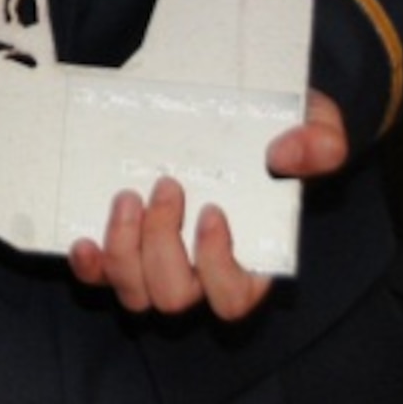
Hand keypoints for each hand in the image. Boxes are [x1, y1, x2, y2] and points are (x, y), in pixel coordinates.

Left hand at [67, 90, 347, 320]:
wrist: (230, 105)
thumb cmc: (275, 126)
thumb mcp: (311, 123)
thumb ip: (319, 140)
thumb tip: (286, 157)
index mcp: (251, 257)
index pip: (233, 298)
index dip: (217, 266)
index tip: (212, 212)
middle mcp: (200, 270)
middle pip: (175, 296)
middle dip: (163, 245)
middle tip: (165, 185)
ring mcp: (157, 260)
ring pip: (135, 293)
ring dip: (124, 249)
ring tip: (125, 196)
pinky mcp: (123, 243)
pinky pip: (99, 277)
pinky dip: (89, 266)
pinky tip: (82, 239)